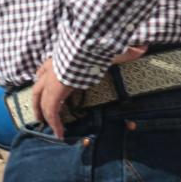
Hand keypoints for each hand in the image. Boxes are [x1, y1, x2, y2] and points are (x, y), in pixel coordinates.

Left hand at [33, 46, 147, 138]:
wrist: (85, 48)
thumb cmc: (95, 47)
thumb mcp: (107, 50)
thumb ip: (125, 52)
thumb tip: (142, 48)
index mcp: (59, 60)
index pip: (45, 70)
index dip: (44, 79)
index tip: (45, 86)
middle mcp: (50, 70)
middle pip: (37, 89)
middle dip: (37, 101)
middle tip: (40, 114)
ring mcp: (49, 83)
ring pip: (41, 102)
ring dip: (43, 115)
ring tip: (49, 128)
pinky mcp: (53, 95)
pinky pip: (52, 113)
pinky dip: (55, 124)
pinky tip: (59, 134)